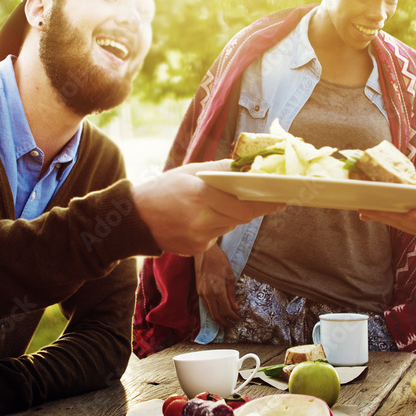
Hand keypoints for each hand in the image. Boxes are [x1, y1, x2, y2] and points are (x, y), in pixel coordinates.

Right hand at [133, 160, 283, 256]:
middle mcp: (203, 220)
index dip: (265, 203)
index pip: (244, 204)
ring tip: (213, 204)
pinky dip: (215, 226)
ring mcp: (200, 238)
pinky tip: (198, 218)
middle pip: (242, 217)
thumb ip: (221, 170)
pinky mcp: (197, 249)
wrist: (135, 219)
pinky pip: (217, 235)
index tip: (281, 199)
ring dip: (231, 215)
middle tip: (263, 199)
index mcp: (202, 196)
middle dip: (252, 207)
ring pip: (230, 226)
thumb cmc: (162, 189)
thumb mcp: (190, 172)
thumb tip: (248, 166)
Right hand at [194, 246, 239, 327]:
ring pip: (209, 311)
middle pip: (216, 315)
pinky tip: (219, 310)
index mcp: (217, 289)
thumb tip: (235, 307)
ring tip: (227, 319)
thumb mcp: (230, 275)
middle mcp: (208, 293)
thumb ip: (232, 293)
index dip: (234, 317)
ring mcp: (201, 293)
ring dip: (218, 318)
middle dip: (225, 323)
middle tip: (232, 325)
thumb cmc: (219, 260)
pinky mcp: (198, 291)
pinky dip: (213, 310)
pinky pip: (206, 305)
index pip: (227, 310)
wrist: (203, 252)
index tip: (239, 319)